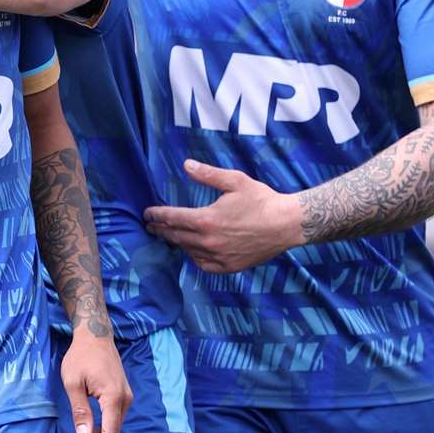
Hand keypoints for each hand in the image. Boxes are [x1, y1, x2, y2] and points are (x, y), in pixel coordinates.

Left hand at [58, 330, 131, 432]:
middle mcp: (124, 400)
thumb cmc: (81, 356)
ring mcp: (124, 398)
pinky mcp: (120, 396)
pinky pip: (111, 418)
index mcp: (114, 397)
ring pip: (111, 427)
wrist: (95, 336)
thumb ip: (80, 411)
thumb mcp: (73, 383)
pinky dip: (97, 428)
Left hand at [143, 159, 302, 273]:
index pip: (172, 218)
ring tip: (169, 236)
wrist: (286, 225)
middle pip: (175, 236)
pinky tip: (192, 250)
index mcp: (206, 220)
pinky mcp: (228, 267)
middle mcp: (208, 241)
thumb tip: (186, 165)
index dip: (157, 215)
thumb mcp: (234, 181)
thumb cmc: (261, 200)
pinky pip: (203, 264)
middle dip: (160, 230)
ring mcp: (218, 256)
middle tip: (151, 226)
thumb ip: (207, 175)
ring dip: (176, 243)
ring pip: (188, 251)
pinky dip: (195, 257)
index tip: (147, 214)